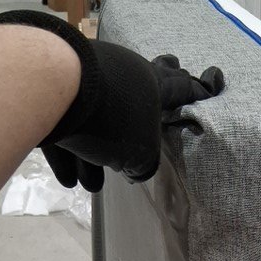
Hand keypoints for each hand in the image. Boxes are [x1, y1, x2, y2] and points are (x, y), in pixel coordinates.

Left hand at [0, 11, 223, 192]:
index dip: (193, 91)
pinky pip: (66, 129)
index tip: (207, 85)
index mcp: (149, 84)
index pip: (178, 88)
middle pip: (134, 98)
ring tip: (90, 184)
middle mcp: (118, 76)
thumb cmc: (111, 120)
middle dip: (138, 117)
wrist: (53, 89)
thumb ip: (146, 163)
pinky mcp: (53, 94)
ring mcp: (84, 81)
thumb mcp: (141, 153)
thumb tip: (138, 168)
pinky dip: (69, 154)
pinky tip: (69, 180)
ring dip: (93, 156)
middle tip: (148, 113)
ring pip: (94, 123)